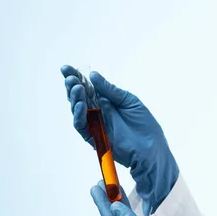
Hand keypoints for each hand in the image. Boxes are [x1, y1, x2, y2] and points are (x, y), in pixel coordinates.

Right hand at [61, 65, 178, 215]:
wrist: (151, 147)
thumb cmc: (144, 124)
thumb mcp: (128, 101)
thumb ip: (110, 90)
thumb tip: (93, 75)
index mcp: (106, 101)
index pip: (87, 87)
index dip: (76, 77)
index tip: (66, 68)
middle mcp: (98, 111)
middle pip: (79, 97)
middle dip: (72, 86)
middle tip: (68, 77)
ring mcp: (95, 124)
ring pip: (77, 110)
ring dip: (74, 98)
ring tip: (76, 87)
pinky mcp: (93, 137)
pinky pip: (81, 125)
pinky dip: (79, 114)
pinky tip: (81, 104)